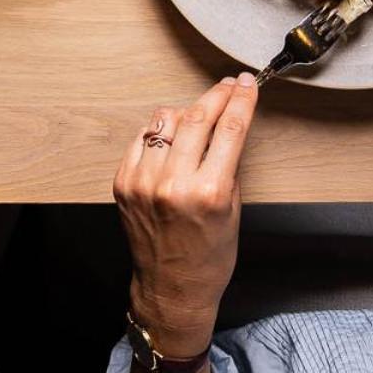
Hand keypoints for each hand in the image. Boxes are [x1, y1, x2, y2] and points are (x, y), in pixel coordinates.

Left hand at [114, 74, 258, 358]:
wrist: (171, 288)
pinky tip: (173, 136)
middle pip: (198, 117)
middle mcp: (173, 184)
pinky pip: (143, 137)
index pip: (229, 130)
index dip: (242, 100)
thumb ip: (227, 166)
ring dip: (187, 112)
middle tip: (229, 85)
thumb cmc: (209, 256)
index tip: (248, 84)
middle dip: (218, 95)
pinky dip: (160, 131)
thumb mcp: (232, 211)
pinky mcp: (123, 182)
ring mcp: (143, 181)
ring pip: (166, 120)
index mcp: (208, 192)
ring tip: (200, 116)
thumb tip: (227, 124)